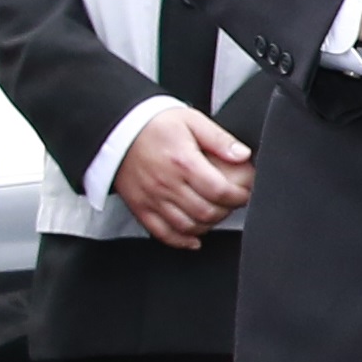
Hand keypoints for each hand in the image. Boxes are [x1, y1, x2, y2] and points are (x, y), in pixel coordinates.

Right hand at [107, 102, 250, 247]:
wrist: (116, 129)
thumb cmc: (154, 124)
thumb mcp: (191, 121)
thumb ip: (219, 139)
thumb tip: (243, 155)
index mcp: (183, 162)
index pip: (220, 190)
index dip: (239, 196)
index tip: (245, 192)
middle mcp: (167, 184)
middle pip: (206, 212)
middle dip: (226, 210)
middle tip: (232, 203)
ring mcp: (152, 198)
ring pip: (188, 226)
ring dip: (207, 225)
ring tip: (215, 213)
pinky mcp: (140, 207)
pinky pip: (163, 233)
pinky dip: (181, 240)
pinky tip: (194, 237)